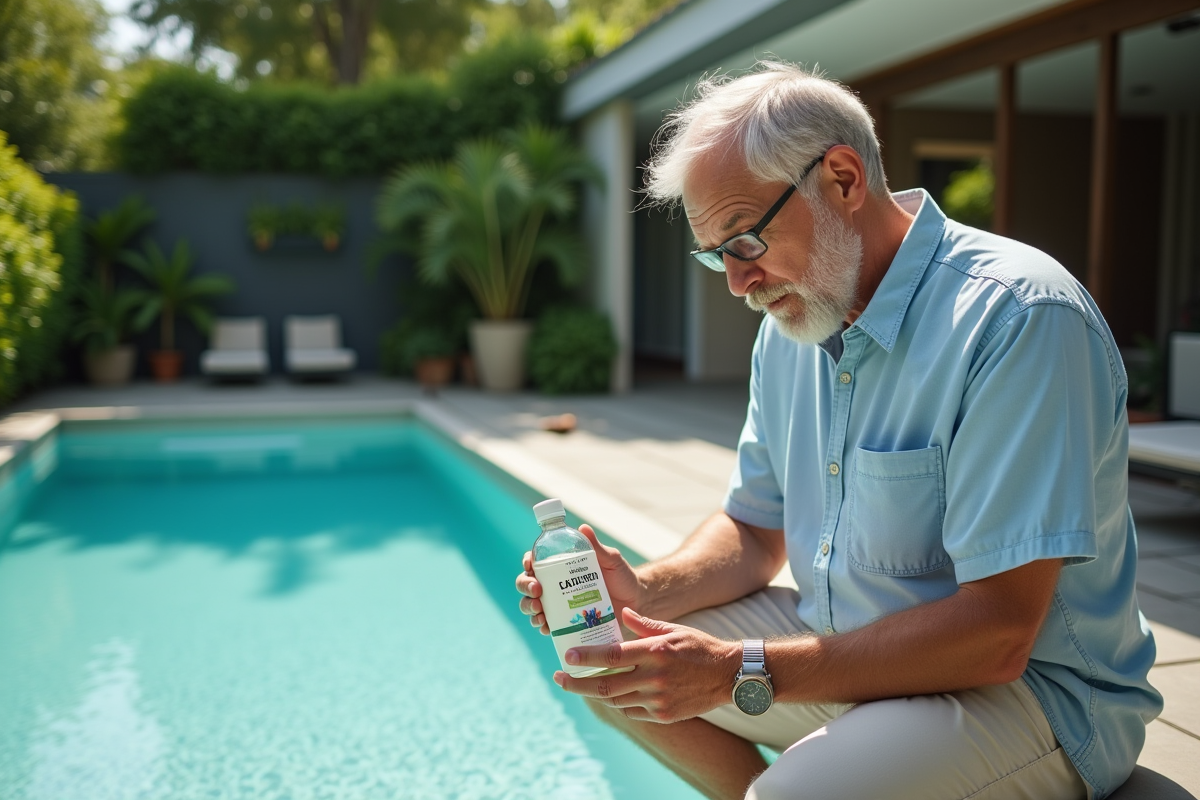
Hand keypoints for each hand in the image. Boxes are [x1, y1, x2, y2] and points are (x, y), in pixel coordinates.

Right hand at [515, 523, 642, 634]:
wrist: (636, 603)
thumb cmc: (622, 577)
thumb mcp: (611, 560)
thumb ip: (597, 547)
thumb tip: (583, 528)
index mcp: (561, 566)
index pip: (536, 561)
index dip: (527, 562)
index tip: (530, 565)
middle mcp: (555, 585)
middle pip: (527, 584)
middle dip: (525, 586)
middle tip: (537, 591)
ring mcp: (558, 605)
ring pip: (531, 605)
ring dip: (529, 608)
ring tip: (539, 611)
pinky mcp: (565, 624)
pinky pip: (546, 626)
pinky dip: (542, 626)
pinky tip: (545, 627)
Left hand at [552, 607, 740, 722]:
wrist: (729, 676)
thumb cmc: (699, 647)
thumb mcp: (673, 629)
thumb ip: (644, 624)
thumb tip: (621, 612)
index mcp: (654, 652)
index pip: (611, 656)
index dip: (585, 658)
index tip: (566, 657)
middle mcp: (654, 678)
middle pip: (605, 685)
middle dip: (577, 683)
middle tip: (559, 679)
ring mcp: (658, 700)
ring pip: (616, 700)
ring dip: (596, 693)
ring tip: (581, 684)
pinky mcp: (664, 715)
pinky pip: (632, 711)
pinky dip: (619, 702)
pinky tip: (613, 693)